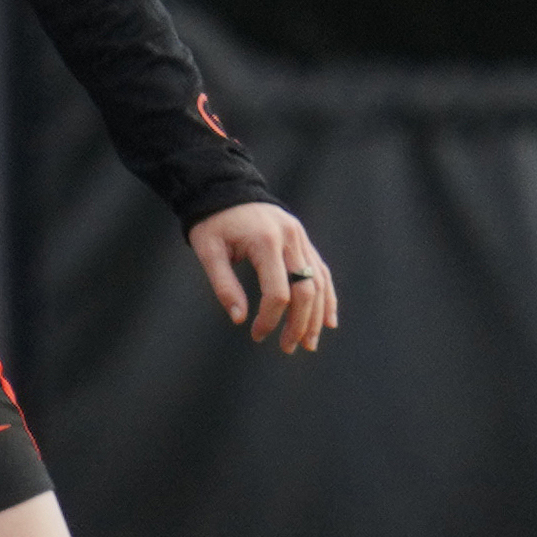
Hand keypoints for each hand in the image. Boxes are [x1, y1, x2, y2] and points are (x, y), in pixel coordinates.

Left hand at [187, 201, 333, 353]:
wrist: (226, 188)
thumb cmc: (213, 222)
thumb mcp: (208, 251)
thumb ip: (224, 285)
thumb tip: (239, 319)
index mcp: (265, 241)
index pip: (278, 291)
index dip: (270, 318)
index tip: (257, 335)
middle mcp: (290, 239)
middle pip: (305, 289)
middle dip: (299, 323)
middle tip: (288, 348)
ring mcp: (301, 238)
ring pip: (319, 282)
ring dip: (316, 316)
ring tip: (309, 343)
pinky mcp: (303, 240)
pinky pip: (321, 271)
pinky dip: (327, 296)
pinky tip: (327, 320)